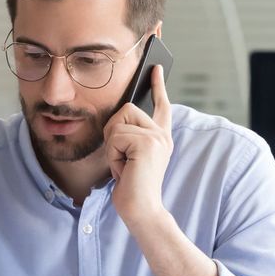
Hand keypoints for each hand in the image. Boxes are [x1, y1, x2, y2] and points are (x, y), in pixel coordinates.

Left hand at [103, 65, 172, 229]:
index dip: (157, 85)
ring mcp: (156, 137)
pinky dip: (113, 155)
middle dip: (113, 133)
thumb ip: (130, 136)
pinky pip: (115, 136)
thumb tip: (121, 114)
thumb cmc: (132, 186)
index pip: (160, 105)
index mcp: (160, 137)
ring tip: (124, 165)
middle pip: (126, 109)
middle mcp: (162, 134)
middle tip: (121, 158)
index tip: (155, 67)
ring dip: (112, 146)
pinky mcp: (147, 143)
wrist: (141, 209)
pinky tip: (124, 170)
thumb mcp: (130, 156)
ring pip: (118, 122)